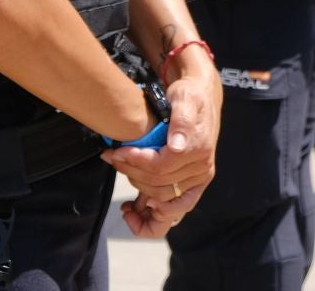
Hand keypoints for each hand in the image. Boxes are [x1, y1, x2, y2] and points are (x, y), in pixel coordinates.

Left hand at [102, 53, 220, 237]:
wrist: (201, 98)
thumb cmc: (189, 96)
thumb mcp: (185, 98)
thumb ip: (181, 121)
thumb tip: (176, 146)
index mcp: (199, 150)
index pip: (160, 168)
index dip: (135, 162)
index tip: (116, 152)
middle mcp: (201, 169)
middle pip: (158, 185)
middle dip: (131, 173)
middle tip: (113, 159)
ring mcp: (197, 180)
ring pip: (162, 201)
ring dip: (138, 193)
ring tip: (122, 176)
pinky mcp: (191, 187)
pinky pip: (171, 213)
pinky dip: (151, 217)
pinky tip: (133, 208)